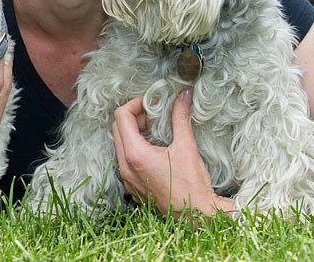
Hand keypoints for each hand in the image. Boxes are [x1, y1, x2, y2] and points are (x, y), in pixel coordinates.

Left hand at [112, 89, 232, 217]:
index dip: (136, 103)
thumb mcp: (186, 147)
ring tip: (156, 129)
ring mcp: (127, 178)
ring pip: (120, 144)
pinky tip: (155, 148)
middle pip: (117, 128)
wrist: (196, 217)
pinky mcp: (133, 186)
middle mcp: (125, 166)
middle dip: (134, 116)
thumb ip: (180, 118)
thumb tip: (183, 96)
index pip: (121, 116)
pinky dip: (136, 147)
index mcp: (134, 154)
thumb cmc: (192, 186)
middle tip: (155, 114)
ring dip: (134, 131)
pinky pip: (125, 159)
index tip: (153, 103)